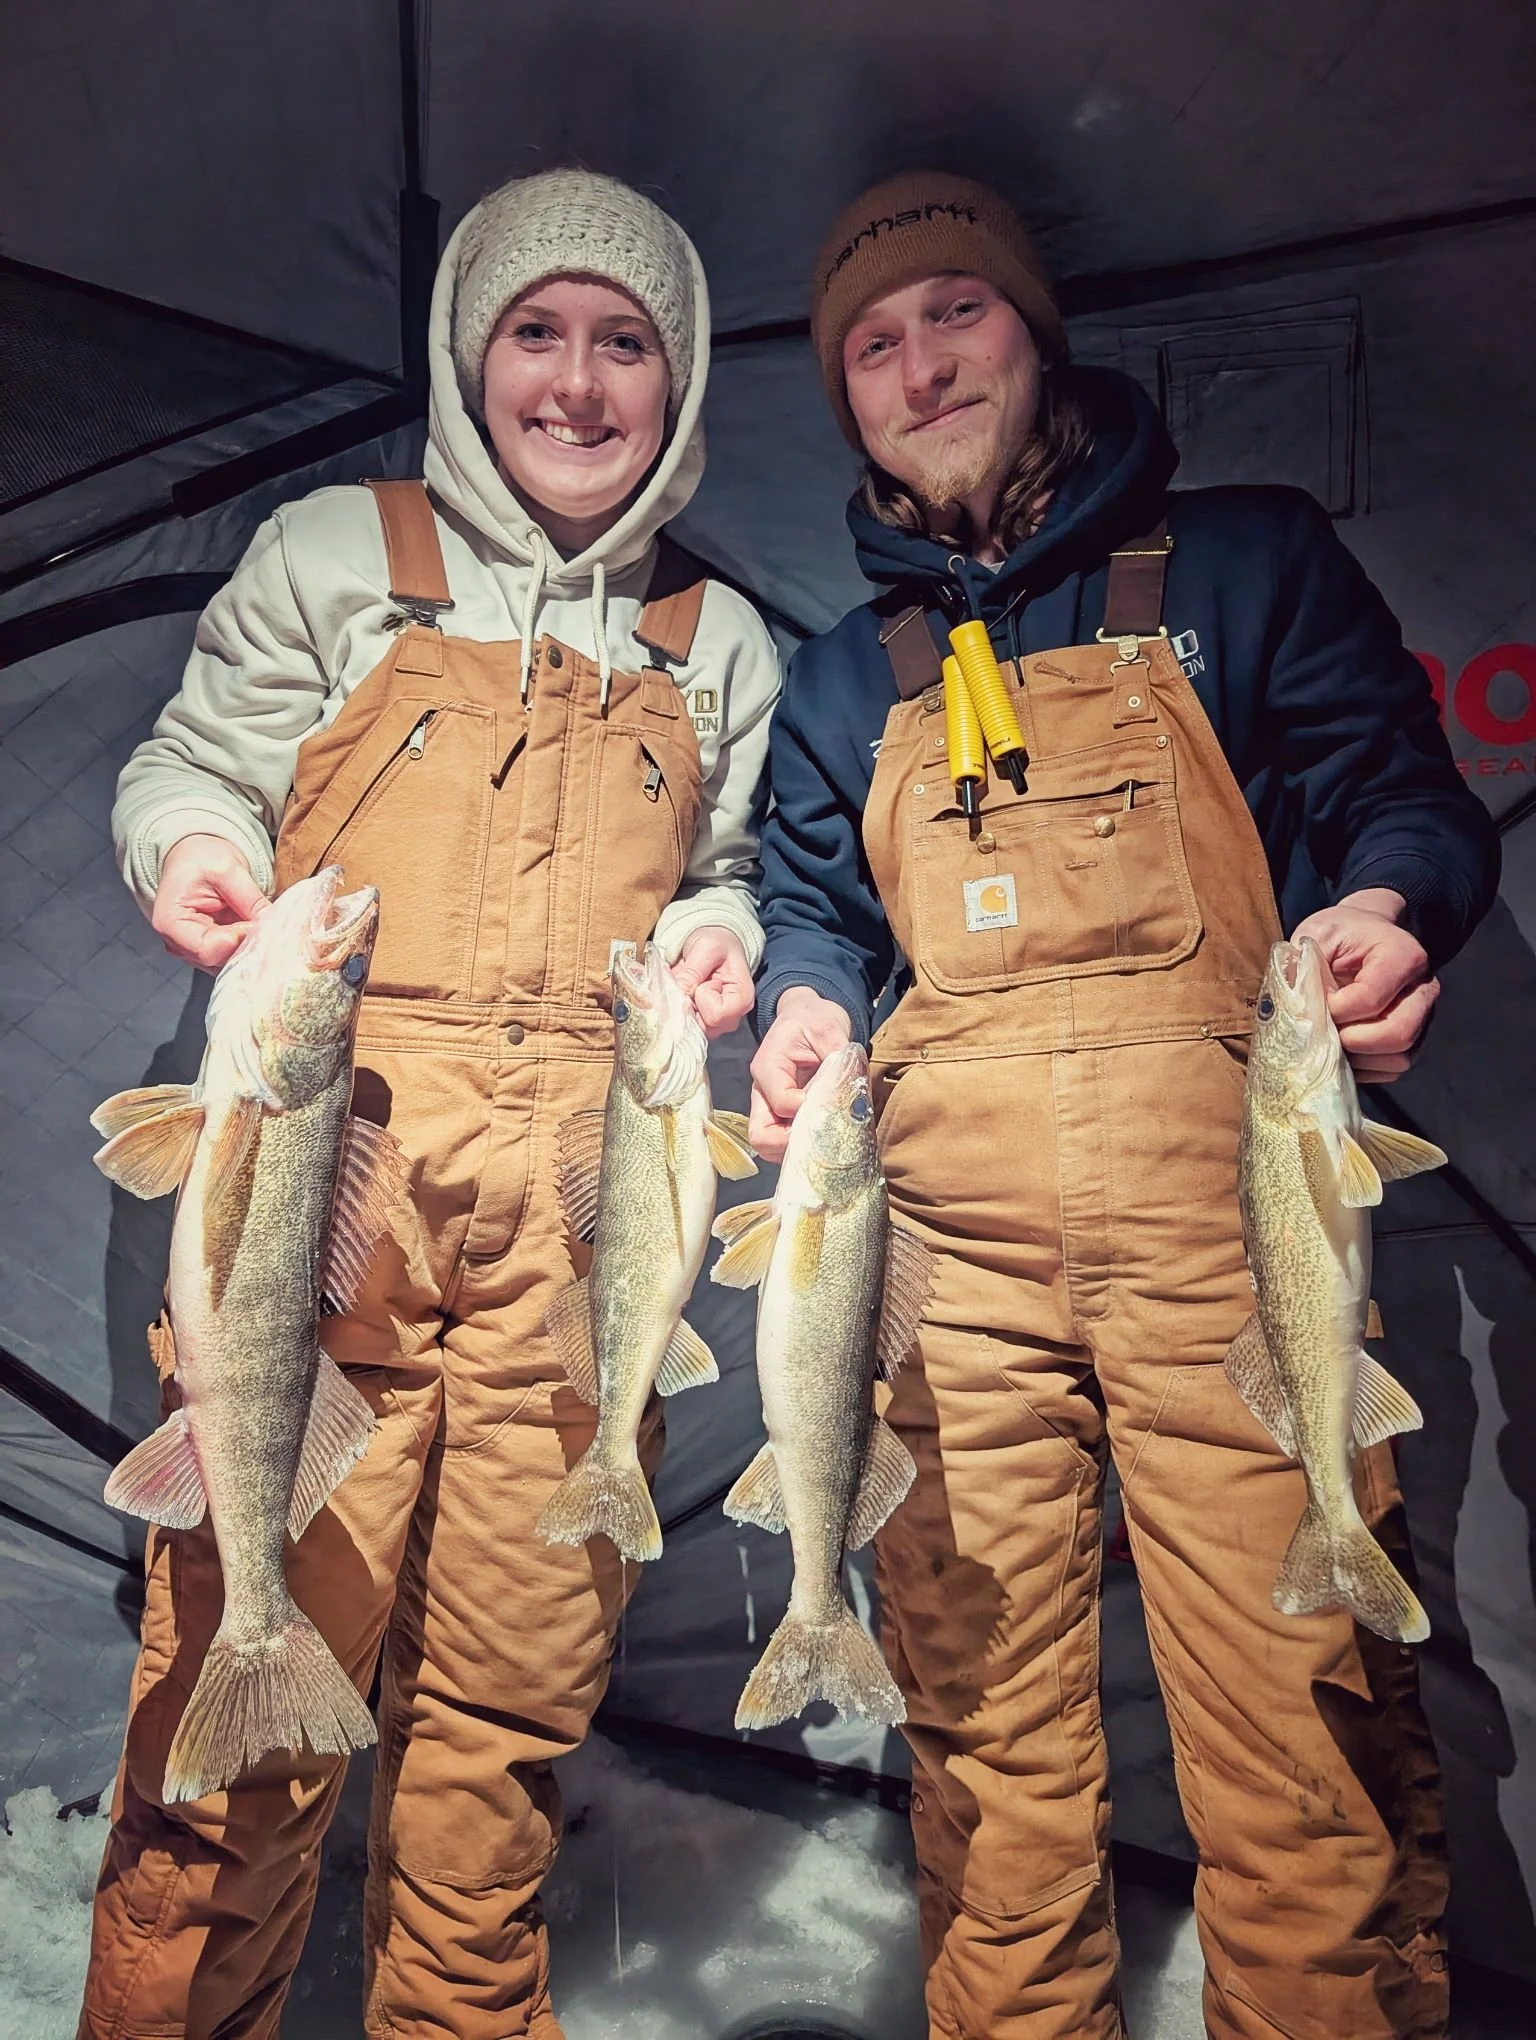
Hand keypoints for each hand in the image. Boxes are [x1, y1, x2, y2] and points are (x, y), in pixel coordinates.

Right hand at [152, 834, 269, 971]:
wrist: (193, 856)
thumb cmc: (201, 858)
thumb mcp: (228, 869)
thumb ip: (250, 899)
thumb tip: (276, 925)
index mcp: (170, 922)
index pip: (209, 949)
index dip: (239, 940)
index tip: (258, 922)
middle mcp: (178, 945)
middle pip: (219, 961)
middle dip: (248, 945)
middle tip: (270, 925)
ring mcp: (193, 953)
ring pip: (229, 964)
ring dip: (251, 948)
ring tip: (264, 924)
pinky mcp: (210, 953)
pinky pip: (233, 960)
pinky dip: (249, 948)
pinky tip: (259, 931)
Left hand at [670, 927, 754, 1039]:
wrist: (715, 945)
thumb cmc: (718, 944)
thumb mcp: (706, 948)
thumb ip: (693, 971)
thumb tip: (677, 994)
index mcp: (742, 999)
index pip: (715, 1014)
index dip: (702, 996)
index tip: (704, 979)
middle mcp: (733, 1018)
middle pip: (703, 1026)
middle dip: (688, 1004)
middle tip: (691, 981)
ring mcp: (718, 1024)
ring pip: (691, 1029)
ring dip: (681, 1007)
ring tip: (688, 985)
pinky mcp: (704, 1024)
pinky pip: (684, 1026)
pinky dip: (677, 1010)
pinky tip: (684, 993)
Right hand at [748, 987, 852, 1161]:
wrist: (807, 1017)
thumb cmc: (813, 1019)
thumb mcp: (827, 1027)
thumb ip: (837, 1058)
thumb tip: (849, 1089)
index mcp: (768, 1067)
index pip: (781, 1103)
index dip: (807, 1111)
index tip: (831, 1105)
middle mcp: (762, 1092)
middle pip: (761, 1135)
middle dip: (790, 1144)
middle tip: (821, 1139)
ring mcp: (769, 1107)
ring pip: (769, 1146)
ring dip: (796, 1150)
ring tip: (824, 1140)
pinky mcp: (780, 1117)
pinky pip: (783, 1144)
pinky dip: (801, 1149)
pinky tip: (823, 1139)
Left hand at [1291, 889, 1438, 1083]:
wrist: (1362, 935)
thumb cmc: (1339, 935)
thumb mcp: (1316, 937)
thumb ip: (1304, 968)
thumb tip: (1292, 1009)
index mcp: (1403, 955)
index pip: (1371, 998)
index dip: (1336, 1010)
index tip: (1317, 1002)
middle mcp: (1423, 988)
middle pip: (1399, 1033)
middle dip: (1353, 1041)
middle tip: (1326, 1031)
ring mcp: (1424, 1017)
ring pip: (1399, 1057)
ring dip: (1358, 1058)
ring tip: (1331, 1041)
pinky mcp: (1415, 1039)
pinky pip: (1393, 1068)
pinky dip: (1365, 1067)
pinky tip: (1342, 1050)